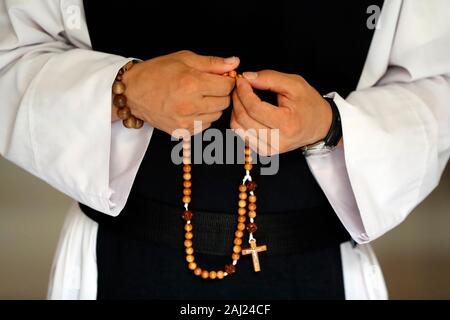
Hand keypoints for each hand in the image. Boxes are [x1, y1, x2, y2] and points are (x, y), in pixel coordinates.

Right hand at [119, 50, 238, 135]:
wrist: (133, 93)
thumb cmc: (156, 72)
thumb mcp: (184, 59)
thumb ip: (212, 63)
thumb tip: (234, 63)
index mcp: (192, 84)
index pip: (227, 86)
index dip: (227, 80)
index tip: (220, 77)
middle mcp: (190, 105)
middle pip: (224, 102)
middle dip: (220, 93)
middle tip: (208, 86)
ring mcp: (186, 121)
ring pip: (216, 116)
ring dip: (212, 106)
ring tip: (198, 97)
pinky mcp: (182, 132)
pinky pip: (204, 126)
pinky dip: (202, 117)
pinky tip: (191, 108)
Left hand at [230, 70, 332, 154]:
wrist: (320, 125)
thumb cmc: (309, 103)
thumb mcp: (294, 84)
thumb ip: (270, 78)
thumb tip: (247, 77)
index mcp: (287, 124)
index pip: (254, 108)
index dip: (243, 92)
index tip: (241, 80)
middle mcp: (278, 141)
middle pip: (244, 119)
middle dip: (237, 99)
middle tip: (239, 86)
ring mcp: (270, 149)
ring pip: (238, 129)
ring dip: (236, 110)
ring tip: (242, 97)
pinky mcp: (265, 152)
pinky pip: (242, 136)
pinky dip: (239, 121)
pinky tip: (246, 111)